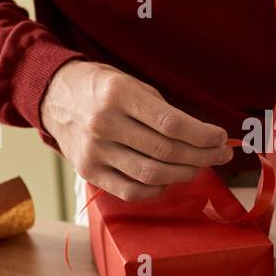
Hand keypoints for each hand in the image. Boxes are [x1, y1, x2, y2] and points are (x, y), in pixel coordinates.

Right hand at [42, 60, 232, 200]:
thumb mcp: (133, 84)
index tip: (221, 138)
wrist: (55, 96)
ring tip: (199, 166)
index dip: (202, 135)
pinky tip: (169, 179)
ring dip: (185, 173)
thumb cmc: (103, 89)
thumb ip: (164, 111)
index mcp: (118, 94)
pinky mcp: (89, 172)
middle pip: (165, 151)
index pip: (171, 123)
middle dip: (202, 156)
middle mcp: (104, 124)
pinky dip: (158, 189)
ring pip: (152, 175)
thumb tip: (205, 138)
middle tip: (221, 154)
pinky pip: (132, 191)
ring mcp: (94, 151)